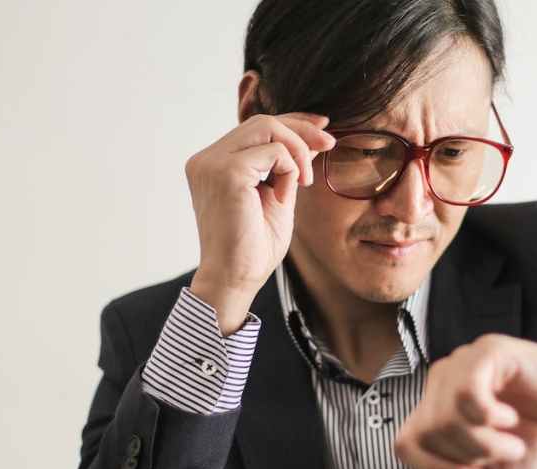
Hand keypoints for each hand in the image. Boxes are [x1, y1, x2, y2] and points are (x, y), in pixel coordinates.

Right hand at [183, 112, 336, 333]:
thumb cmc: (253, 247)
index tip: (322, 128)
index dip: (292, 122)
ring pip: (267, 127)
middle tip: (330, 145)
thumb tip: (312, 138)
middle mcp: (206, 160)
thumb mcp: (277, 196)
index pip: (255, 128)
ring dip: (298, 150)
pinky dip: (290, 169)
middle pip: (262, 121)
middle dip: (301, 130)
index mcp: (213, 164)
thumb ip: (287, 166)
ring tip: (305, 182)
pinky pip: (273, 151)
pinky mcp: (226, 172)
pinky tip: (286, 196)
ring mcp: (212, 164)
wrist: (236, 279)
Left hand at [393, 334, 536, 468]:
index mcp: (436, 411)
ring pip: (445, 416)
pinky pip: (467, 392)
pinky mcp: (487, 351)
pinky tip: (509, 418)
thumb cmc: (535, 440)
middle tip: (502, 454)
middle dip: (467, 457)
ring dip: (484, 442)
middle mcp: (442, 384)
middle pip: (426, 433)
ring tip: (513, 441)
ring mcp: (462, 364)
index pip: (406, 444)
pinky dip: (490, 416)